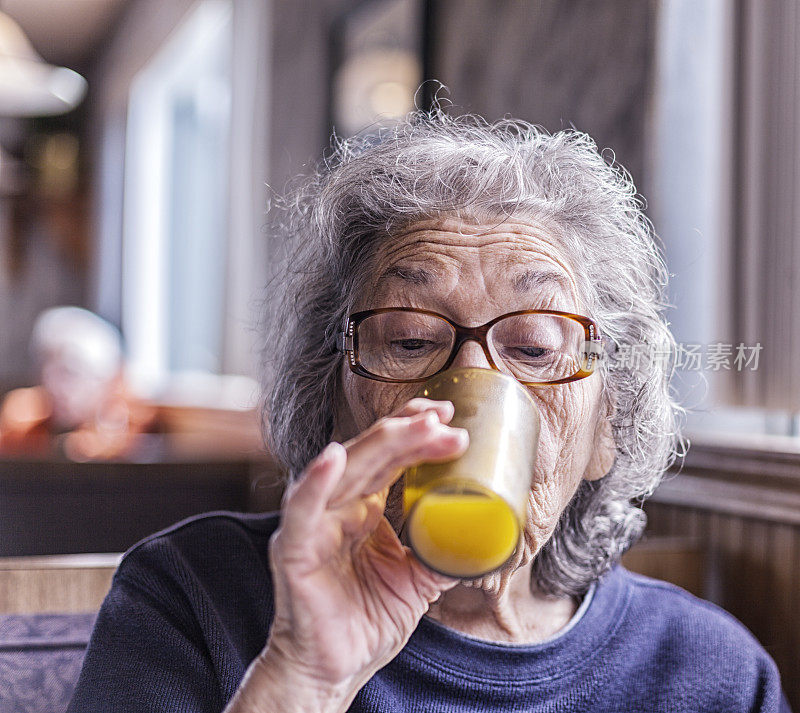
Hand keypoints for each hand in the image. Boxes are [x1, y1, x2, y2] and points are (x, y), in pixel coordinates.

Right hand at [226, 399, 467, 712]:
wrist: (332, 670)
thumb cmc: (365, 622)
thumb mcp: (417, 580)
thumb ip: (441, 551)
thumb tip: (484, 533)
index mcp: (362, 507)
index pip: (388, 457)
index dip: (415, 434)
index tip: (448, 419)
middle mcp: (337, 506)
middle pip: (371, 454)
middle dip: (409, 431)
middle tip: (445, 417)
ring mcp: (314, 523)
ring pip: (345, 469)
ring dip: (380, 444)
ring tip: (420, 427)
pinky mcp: (294, 549)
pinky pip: (303, 510)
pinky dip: (316, 483)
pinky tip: (333, 458)